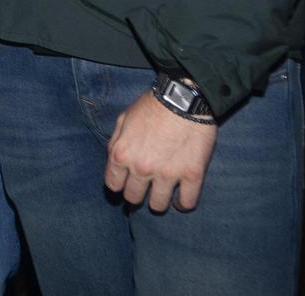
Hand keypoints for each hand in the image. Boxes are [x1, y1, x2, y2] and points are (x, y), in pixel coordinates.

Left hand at [104, 89, 217, 211]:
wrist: (183, 98)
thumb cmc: (152, 106)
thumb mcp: (123, 119)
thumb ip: (116, 142)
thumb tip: (114, 160)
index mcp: (121, 154)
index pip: (113, 185)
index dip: (119, 185)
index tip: (125, 184)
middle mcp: (141, 168)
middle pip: (133, 198)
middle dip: (136, 195)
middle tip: (144, 189)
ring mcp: (167, 174)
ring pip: (158, 205)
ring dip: (159, 202)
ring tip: (162, 195)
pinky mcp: (192, 175)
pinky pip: (187, 202)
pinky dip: (183, 204)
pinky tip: (181, 200)